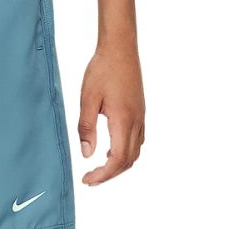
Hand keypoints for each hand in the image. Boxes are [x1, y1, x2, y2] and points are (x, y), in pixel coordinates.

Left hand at [77, 42, 145, 185]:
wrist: (120, 48)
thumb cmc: (102, 70)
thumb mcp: (87, 100)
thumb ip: (86, 128)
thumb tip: (86, 154)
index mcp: (123, 120)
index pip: (117, 160)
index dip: (103, 175)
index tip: (87, 180)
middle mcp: (136, 121)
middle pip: (128, 160)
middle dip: (110, 174)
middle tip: (90, 179)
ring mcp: (141, 117)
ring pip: (135, 152)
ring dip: (119, 165)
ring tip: (99, 169)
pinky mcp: (140, 112)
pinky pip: (138, 140)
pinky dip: (125, 152)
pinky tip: (110, 150)